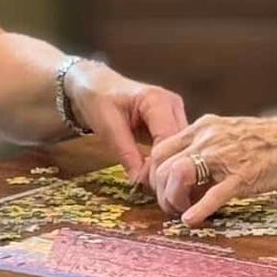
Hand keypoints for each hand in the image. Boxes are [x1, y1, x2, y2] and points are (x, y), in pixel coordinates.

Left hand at [68, 65, 186, 184]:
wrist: (95, 86)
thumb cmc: (99, 101)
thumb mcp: (108, 128)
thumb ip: (126, 153)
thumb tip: (141, 181)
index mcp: (157, 99)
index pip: (168, 137)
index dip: (162, 163)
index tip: (151, 185)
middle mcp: (173, 104)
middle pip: (180, 142)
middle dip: (169, 166)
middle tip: (156, 190)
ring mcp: (175, 112)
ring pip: (181, 145)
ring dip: (170, 164)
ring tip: (158, 185)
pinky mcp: (173, 122)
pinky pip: (176, 144)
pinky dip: (168, 159)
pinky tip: (160, 175)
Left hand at [147, 111, 276, 225]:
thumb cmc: (268, 141)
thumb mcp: (229, 132)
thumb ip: (206, 145)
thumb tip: (186, 167)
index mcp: (204, 127)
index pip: (161, 148)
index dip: (154, 172)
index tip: (159, 188)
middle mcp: (208, 138)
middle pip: (163, 163)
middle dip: (159, 189)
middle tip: (168, 205)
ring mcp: (224, 156)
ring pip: (179, 175)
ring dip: (172, 198)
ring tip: (179, 212)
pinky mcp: (242, 175)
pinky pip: (212, 194)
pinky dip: (198, 210)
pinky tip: (191, 220)